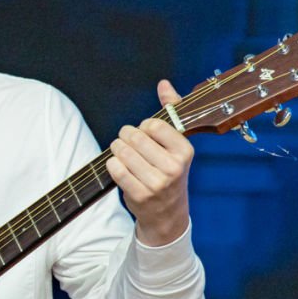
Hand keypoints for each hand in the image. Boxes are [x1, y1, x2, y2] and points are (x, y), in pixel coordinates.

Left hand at [106, 79, 193, 247]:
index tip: (146, 134)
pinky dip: (112, 164)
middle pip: (134, 137)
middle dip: (125, 136)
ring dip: (116, 149)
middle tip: (127, 142)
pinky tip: (118, 166)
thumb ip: (172, 110)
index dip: (143, 127)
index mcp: (185, 152)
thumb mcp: (176, 144)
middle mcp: (173, 168)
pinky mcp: (140, 195)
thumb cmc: (169, 172)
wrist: (167, 214)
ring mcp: (157, 183)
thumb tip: (164, 84)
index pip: (153, 125)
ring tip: (121, 153)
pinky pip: (115, 169)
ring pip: (122, 152)